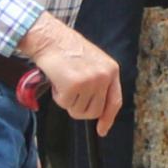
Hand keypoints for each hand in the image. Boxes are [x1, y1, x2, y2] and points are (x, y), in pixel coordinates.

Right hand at [24, 16, 123, 131]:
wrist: (51, 38)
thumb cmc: (67, 50)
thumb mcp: (93, 63)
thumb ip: (99, 83)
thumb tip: (98, 110)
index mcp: (111, 70)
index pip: (115, 101)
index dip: (108, 118)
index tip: (102, 130)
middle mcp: (104, 76)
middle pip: (94, 111)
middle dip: (80, 108)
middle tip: (70, 93)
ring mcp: (90, 81)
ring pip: (78, 110)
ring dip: (68, 100)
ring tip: (64, 81)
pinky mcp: (74, 85)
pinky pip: (65, 104)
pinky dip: (58, 96)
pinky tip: (57, 81)